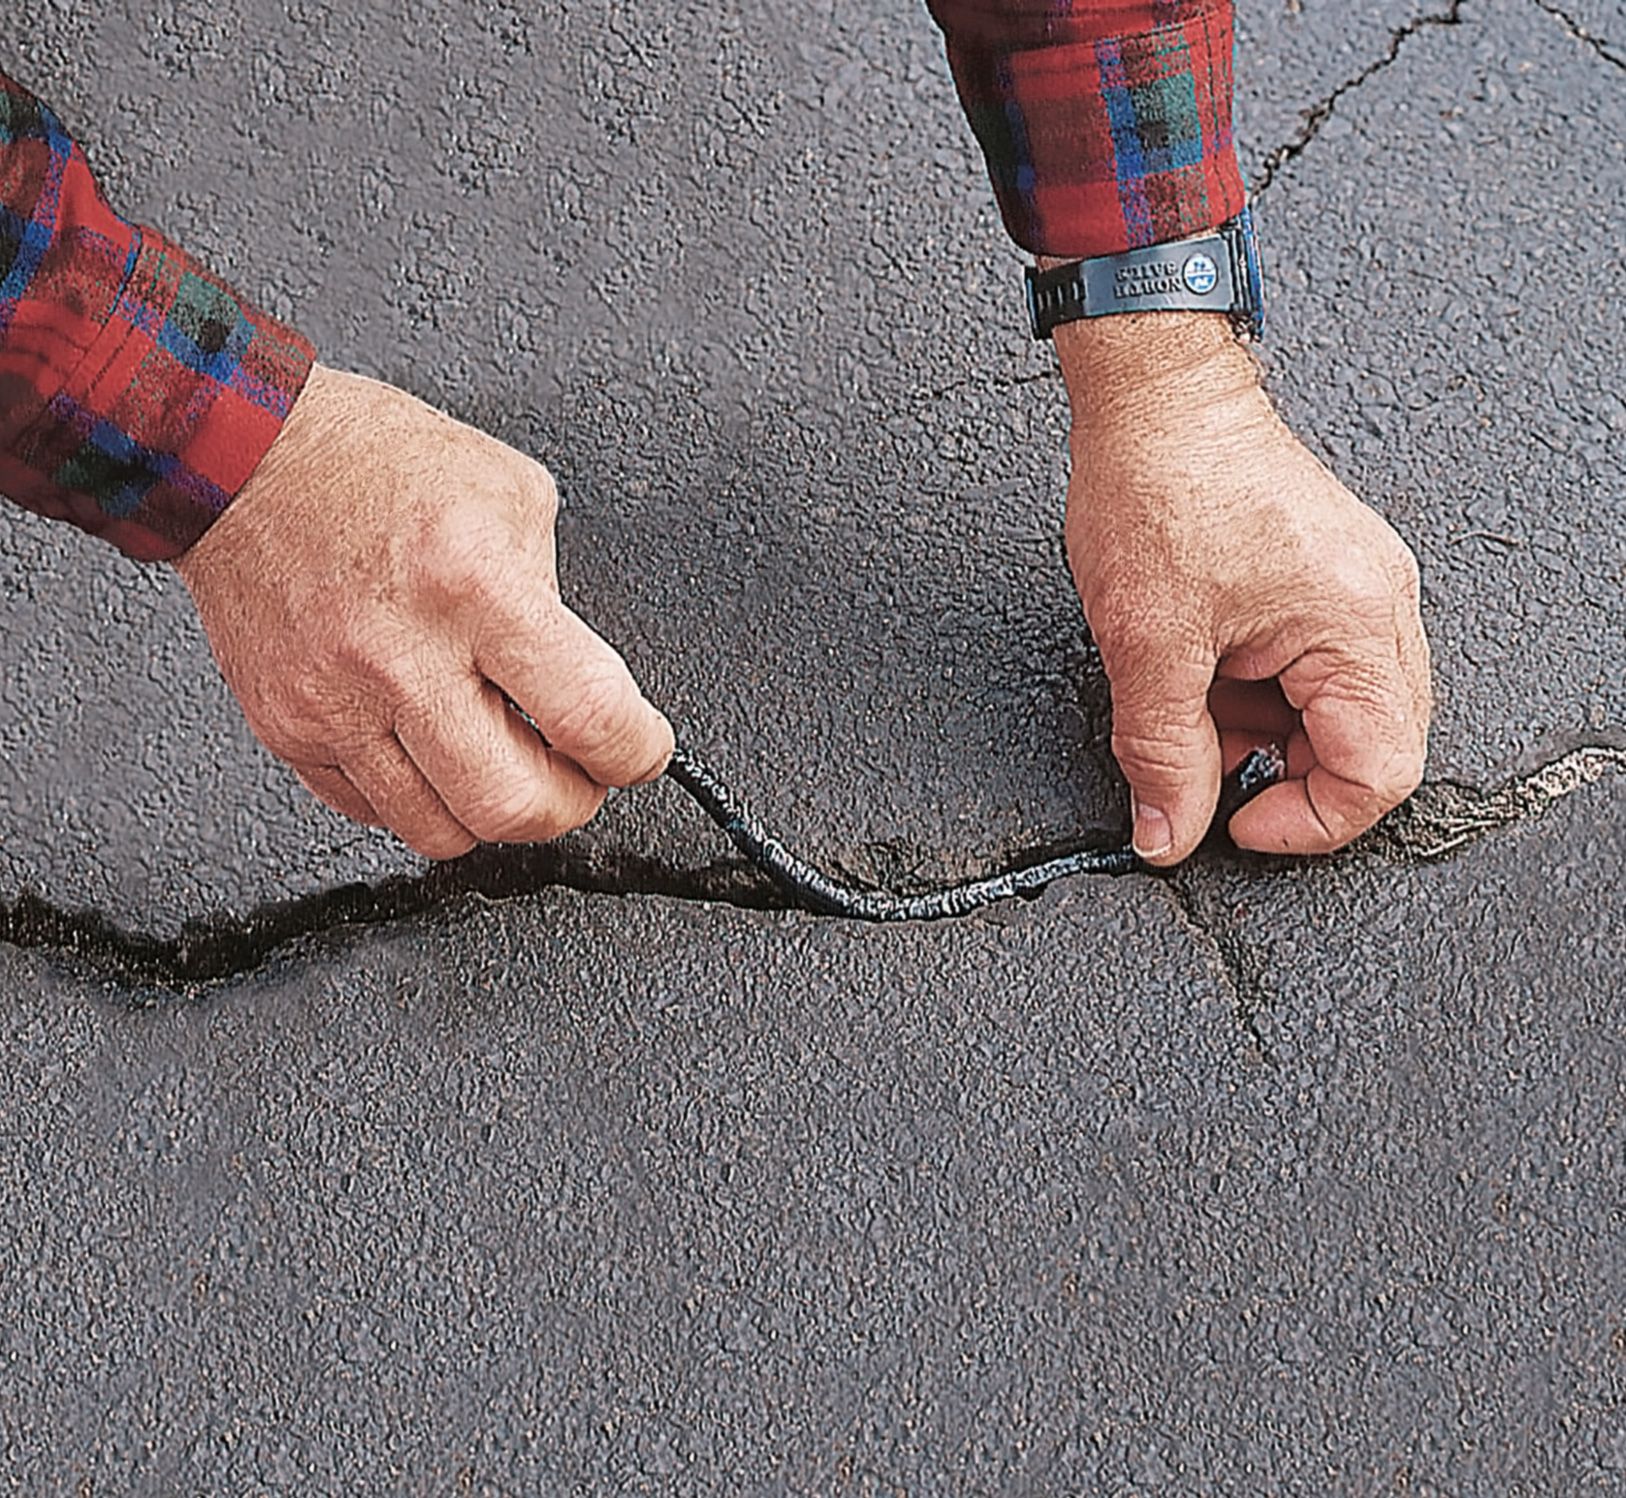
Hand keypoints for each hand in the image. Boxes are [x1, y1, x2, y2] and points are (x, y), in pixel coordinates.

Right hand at [174, 364, 672, 858]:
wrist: (241, 459)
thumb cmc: (376, 464)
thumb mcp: (511, 497)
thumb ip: (556, 598)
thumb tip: (584, 681)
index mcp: (474, 585)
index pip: (587, 715)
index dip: (634, 752)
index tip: (640, 749)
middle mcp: (402, 654)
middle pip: (513, 804)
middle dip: (569, 805)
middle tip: (578, 775)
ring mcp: (335, 701)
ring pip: (440, 830)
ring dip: (493, 812)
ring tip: (505, 766)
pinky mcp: (288, 728)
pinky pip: (372, 812)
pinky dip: (420, 799)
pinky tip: (434, 752)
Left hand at [1054, 312, 1430, 864]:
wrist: (1154, 397)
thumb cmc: (1158, 485)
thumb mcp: (1145, 643)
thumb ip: (1161, 752)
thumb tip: (1168, 833)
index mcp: (1355, 624)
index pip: (1378, 773)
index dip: (1307, 823)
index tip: (1235, 825)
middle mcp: (1378, 607)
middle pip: (1368, 748)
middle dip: (1284, 778)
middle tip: (1208, 772)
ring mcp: (1357, 592)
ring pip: (1333, 714)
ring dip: (1262, 736)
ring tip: (1191, 703)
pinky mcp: (1326, 582)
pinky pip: (1312, 671)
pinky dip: (1257, 695)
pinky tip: (1202, 674)